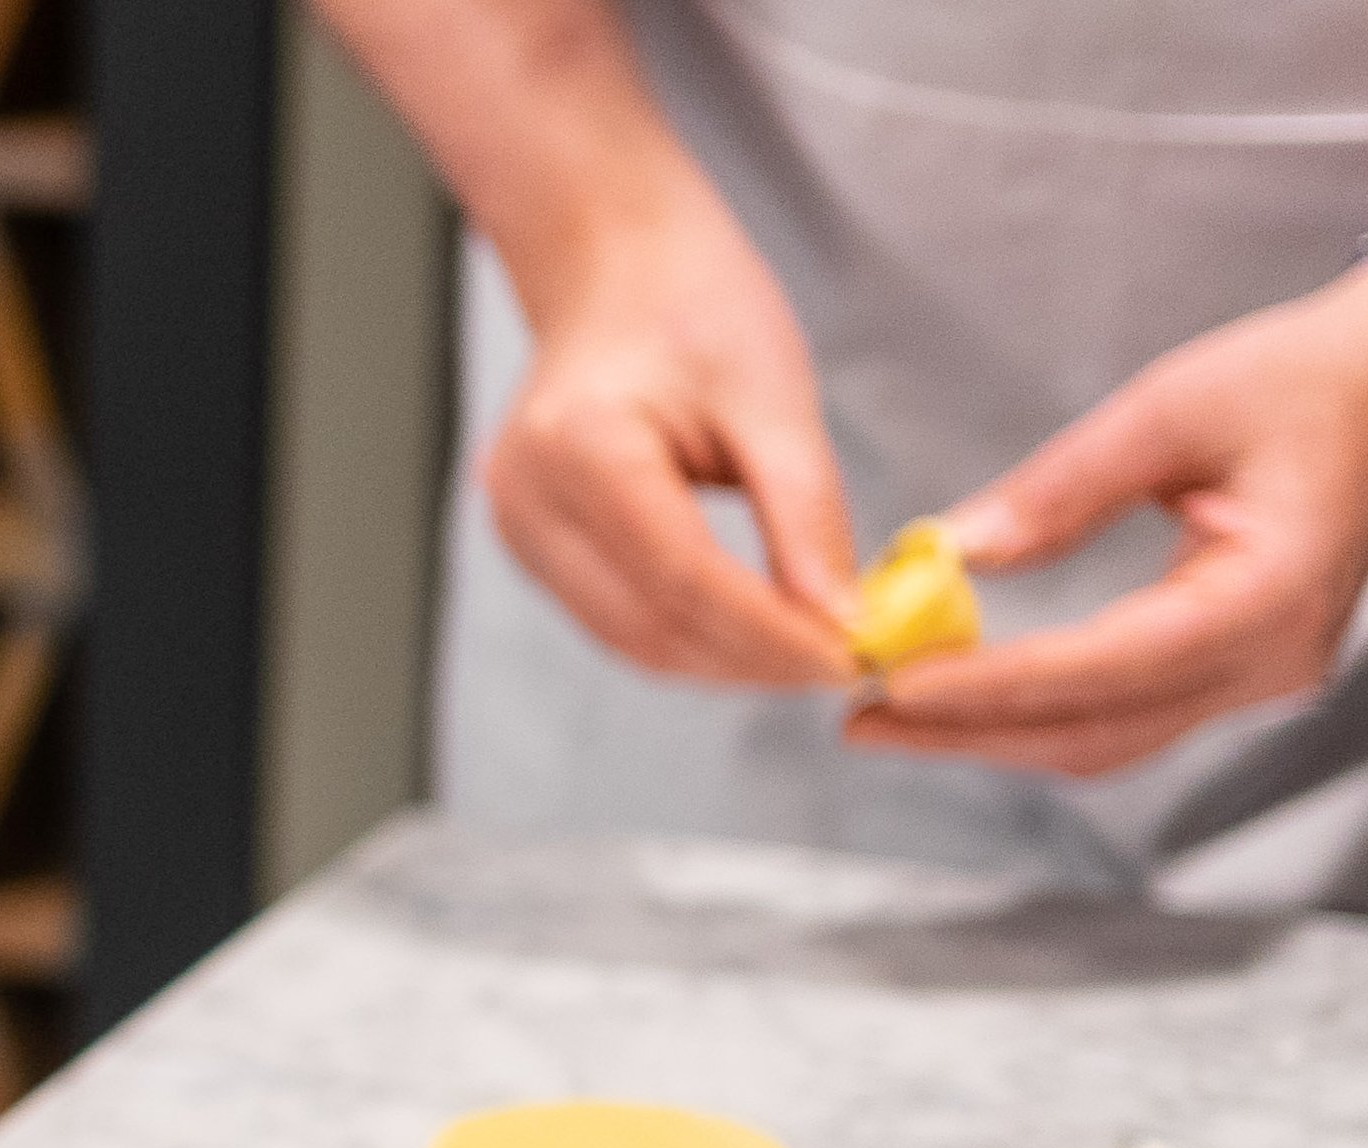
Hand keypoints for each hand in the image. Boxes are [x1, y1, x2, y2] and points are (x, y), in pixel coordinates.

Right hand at [481, 192, 859, 686]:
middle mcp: (528, 497)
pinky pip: (615, 621)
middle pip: (650, 626)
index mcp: (581, 445)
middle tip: (841, 665)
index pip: (684, 579)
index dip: (771, 635)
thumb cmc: (692, 304)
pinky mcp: (531, 545)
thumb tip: (840, 622)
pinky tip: (751, 631)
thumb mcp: (772, 396)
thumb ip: (804, 515)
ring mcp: (518, 528)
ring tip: (805, 652)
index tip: (850, 659)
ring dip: (722, 662)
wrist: (614, 263)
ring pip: (630, 641)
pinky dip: (688, 638)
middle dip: (752, 661)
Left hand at [846, 260, 1367, 777]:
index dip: (990, 688)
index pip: (1104, 670)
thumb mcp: (1174, 405)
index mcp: (1270, 598)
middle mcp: (1272, 663)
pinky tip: (973, 697)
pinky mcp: (1244, 671)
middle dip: (971, 735)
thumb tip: (950, 552)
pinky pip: (1131, 717)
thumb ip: (1062, 488)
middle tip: (859, 718)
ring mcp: (1264, 678)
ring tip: (894, 713)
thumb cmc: (1306, 377)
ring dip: (1000, 735)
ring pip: (1109, 740)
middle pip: (1097, 734)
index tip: (891, 684)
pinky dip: (1046, 713)